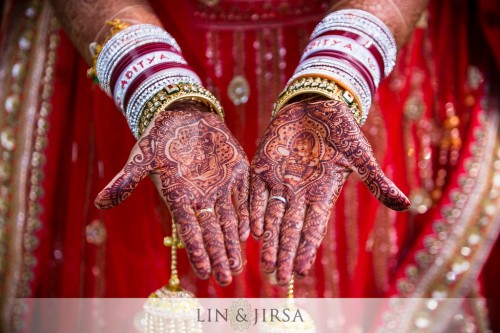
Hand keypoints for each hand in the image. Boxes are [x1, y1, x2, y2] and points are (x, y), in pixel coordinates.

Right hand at [95, 101, 249, 285]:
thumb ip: (126, 180)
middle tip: (226, 279)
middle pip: (212, 231)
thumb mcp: (142, 156)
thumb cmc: (160, 136)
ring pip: (229, 219)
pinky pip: (244, 196)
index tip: (203, 274)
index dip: (197, 251)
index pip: (189, 229)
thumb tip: (100, 203)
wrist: (184, 114)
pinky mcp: (237, 171)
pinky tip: (249, 233)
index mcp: (180, 196)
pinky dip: (247, 214)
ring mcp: (221, 185)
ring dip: (233, 243)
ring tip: (237, 266)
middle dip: (219, 255)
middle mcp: (202, 197)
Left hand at [250, 96, 409, 284]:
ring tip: (265, 264)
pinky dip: (253, 210)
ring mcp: (279, 180)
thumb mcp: (360, 155)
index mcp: (321, 193)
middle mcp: (298, 193)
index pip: (313, 228)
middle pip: (290, 229)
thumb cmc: (341, 130)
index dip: (306, 249)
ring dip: (269, 240)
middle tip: (277, 279)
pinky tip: (252, 231)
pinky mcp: (263, 166)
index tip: (300, 272)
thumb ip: (376, 181)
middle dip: (284, 253)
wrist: (316, 104)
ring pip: (272, 216)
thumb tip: (406, 206)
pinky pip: (256, 192)